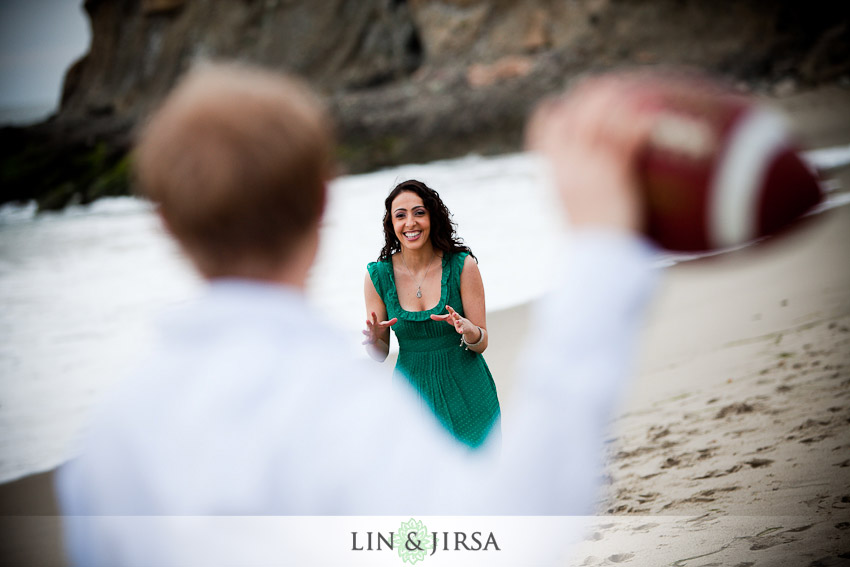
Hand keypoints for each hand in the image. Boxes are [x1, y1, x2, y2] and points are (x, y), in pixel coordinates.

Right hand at [361, 311, 396, 344]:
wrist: (374, 337)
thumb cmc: (379, 329)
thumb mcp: (384, 325)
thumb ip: (390, 322)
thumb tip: (396, 319)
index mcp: (375, 323)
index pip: (374, 318)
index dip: (373, 315)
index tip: (372, 312)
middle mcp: (371, 328)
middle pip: (370, 325)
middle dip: (368, 323)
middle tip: (367, 320)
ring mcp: (369, 333)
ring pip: (366, 332)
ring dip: (365, 332)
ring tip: (363, 331)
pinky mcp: (369, 339)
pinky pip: (366, 341)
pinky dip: (364, 342)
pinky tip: (362, 343)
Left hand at [430, 305, 479, 341]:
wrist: (466, 325)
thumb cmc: (454, 320)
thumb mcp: (447, 318)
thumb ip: (439, 317)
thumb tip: (430, 316)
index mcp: (453, 315)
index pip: (451, 311)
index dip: (449, 308)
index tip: (446, 306)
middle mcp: (458, 318)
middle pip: (457, 315)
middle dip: (455, 314)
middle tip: (454, 313)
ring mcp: (461, 323)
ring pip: (460, 322)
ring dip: (458, 322)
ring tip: (456, 322)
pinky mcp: (463, 329)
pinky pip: (462, 329)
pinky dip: (461, 330)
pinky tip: (460, 332)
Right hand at [525, 72, 657, 233]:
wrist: (594, 261)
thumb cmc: (588, 249)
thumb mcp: (574, 219)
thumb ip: (576, 200)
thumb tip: (584, 202)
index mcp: (554, 175)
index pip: (542, 130)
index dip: (552, 112)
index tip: (562, 103)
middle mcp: (567, 165)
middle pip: (570, 114)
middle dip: (585, 97)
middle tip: (606, 88)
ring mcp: (588, 167)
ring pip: (597, 118)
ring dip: (613, 101)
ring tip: (632, 93)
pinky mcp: (613, 173)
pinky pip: (626, 140)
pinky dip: (639, 126)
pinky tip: (653, 119)